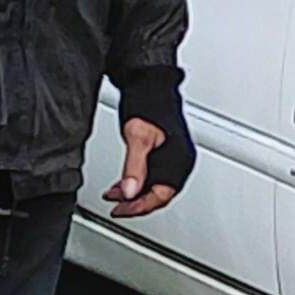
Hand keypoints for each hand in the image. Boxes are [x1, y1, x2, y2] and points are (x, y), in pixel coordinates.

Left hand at [106, 68, 193, 215]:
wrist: (151, 84)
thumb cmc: (149, 104)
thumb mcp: (138, 138)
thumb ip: (134, 167)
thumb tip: (129, 192)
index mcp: (179, 161)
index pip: (161, 196)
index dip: (139, 207)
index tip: (122, 210)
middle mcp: (180, 162)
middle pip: (158, 195)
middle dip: (135, 203)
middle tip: (117, 208)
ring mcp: (174, 158)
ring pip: (154, 187)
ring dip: (134, 194)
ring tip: (115, 196)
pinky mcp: (165, 153)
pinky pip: (152, 176)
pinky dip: (136, 183)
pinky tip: (122, 184)